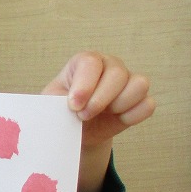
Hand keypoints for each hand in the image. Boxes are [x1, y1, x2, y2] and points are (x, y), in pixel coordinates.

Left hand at [43, 52, 153, 191]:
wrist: (74, 129)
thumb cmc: (59, 111)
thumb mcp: (50, 106)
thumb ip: (50, 105)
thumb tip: (43, 115)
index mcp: (85, 62)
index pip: (91, 63)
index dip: (84, 86)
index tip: (73, 105)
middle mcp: (109, 66)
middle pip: (118, 74)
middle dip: (100, 99)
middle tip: (83, 116)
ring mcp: (127, 82)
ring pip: (139, 85)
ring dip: (119, 105)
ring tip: (102, 115)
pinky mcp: (139, 101)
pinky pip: (147, 105)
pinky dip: (133, 116)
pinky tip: (116, 120)